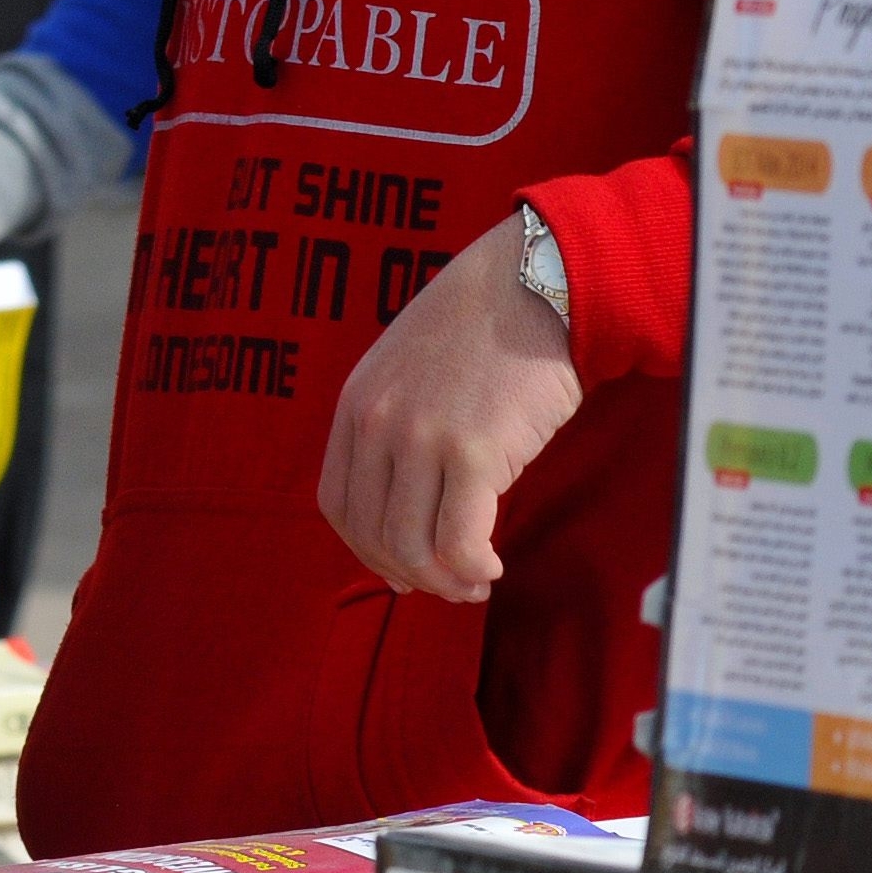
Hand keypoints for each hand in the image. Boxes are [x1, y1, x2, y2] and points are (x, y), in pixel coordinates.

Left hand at [319, 220, 582, 602]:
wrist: (533, 286)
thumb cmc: (486, 333)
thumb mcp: (409, 371)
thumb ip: (398, 427)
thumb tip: (407, 506)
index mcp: (356, 405)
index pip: (337, 504)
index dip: (367, 549)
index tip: (403, 570)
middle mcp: (378, 424)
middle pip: (372, 533)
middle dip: (411, 574)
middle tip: (451, 587)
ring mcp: (422, 438)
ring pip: (412, 546)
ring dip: (444, 580)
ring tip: (476, 581)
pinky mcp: (474, 451)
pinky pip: (459, 541)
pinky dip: (472, 568)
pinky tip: (492, 567)